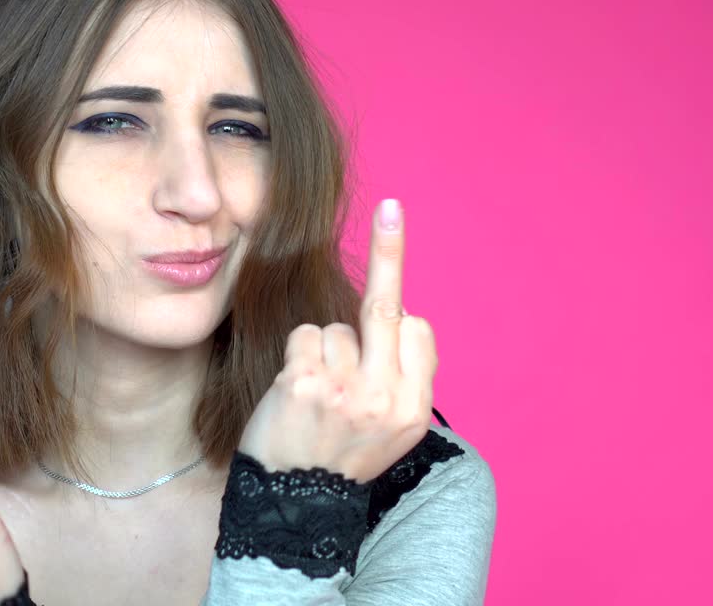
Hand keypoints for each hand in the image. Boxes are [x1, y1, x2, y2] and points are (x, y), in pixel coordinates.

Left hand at [237, 198, 437, 481]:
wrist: (295, 504)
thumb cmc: (339, 454)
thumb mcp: (388, 430)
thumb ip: (398, 379)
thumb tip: (399, 316)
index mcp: (413, 409)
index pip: (417, 329)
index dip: (402, 312)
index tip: (405, 255)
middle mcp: (385, 399)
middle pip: (385, 307)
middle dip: (391, 250)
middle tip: (393, 210)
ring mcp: (345, 391)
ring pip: (335, 327)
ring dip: (323, 349)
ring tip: (316, 395)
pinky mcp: (305, 383)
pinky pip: (305, 336)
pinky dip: (298, 354)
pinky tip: (296, 391)